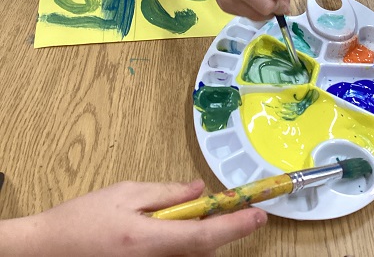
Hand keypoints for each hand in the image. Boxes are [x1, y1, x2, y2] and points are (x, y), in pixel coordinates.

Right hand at [1, 180, 266, 256]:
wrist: (47, 252)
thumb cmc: (82, 219)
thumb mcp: (126, 192)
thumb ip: (166, 193)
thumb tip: (199, 190)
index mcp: (148, 240)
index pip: (204, 236)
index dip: (236, 226)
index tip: (259, 214)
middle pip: (202, 251)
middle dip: (217, 229)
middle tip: (226, 206)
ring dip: (200, 238)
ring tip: (188, 215)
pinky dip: (184, 247)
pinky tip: (170, 230)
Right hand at [165, 0, 289, 19]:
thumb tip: (285, 5)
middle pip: (267, 8)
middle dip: (277, 8)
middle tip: (278, 4)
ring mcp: (229, 0)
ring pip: (258, 17)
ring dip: (267, 12)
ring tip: (265, 2)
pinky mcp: (224, 8)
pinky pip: (247, 16)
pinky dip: (254, 11)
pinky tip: (251, 1)